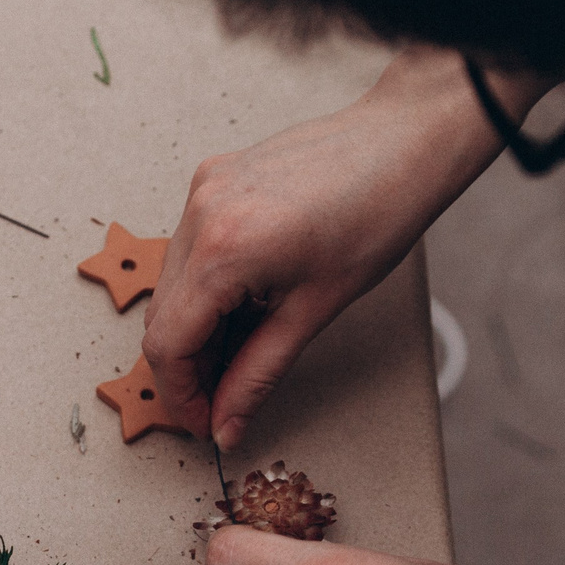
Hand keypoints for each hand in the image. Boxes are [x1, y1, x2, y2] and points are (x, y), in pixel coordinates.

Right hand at [141, 46, 515, 449]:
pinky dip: (205, 289)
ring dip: (195, 330)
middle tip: (223, 400)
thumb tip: (227, 423)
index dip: (182, 396)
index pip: (166, 344)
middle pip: (160, 318)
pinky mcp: (212, 179)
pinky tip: (241, 306)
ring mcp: (201, 191)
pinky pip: (187, 251)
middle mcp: (200, 214)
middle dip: (187, 368)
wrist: (403, 142)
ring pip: (170, 286)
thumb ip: (259, 374)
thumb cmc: (377, 213)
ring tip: (239, 352)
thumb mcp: (315, 311)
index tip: (207, 422)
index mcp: (224, 250)